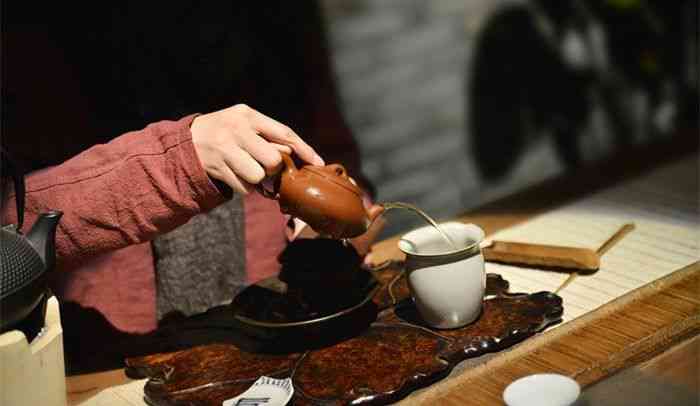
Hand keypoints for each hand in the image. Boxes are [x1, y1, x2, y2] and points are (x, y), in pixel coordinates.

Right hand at [191, 104, 323, 193]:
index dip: (304, 149)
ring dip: (257, 179)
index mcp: (247, 115)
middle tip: (264, 165)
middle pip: (273, 160)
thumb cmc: (224, 132)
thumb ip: (268, 135)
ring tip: (245, 168)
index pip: (283, 132)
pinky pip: (244, 188)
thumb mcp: (243, 123)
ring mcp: (224, 150)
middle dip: (272, 168)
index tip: (318, 162)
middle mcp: (236, 130)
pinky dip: (244, 187)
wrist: (184, 142)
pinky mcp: (217, 168)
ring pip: (258, 176)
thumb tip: (294, 154)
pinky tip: (234, 175)